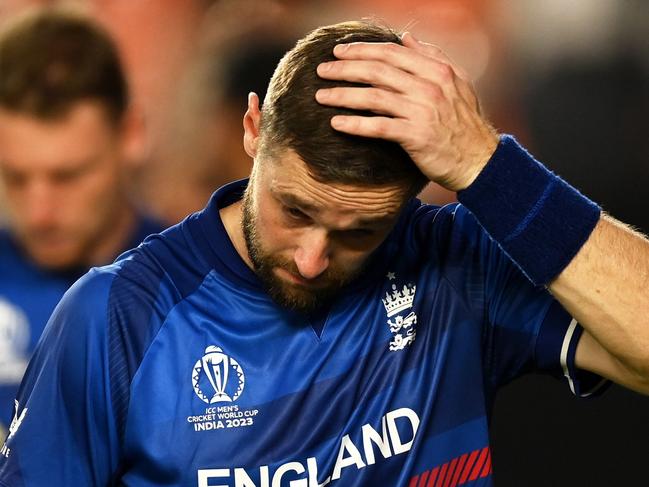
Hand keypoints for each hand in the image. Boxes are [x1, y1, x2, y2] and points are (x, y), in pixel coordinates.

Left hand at [315, 32, 498, 191]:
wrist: (480, 160)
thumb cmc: (465, 123)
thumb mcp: (457, 83)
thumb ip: (431, 58)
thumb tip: (406, 37)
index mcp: (437, 70)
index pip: (391, 53)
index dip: (362, 50)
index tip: (339, 51)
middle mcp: (429, 86)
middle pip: (377, 70)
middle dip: (345, 68)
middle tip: (322, 70)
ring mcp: (422, 111)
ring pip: (373, 97)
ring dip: (342, 95)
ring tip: (320, 96)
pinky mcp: (416, 136)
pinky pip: (378, 127)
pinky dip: (355, 125)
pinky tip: (336, 124)